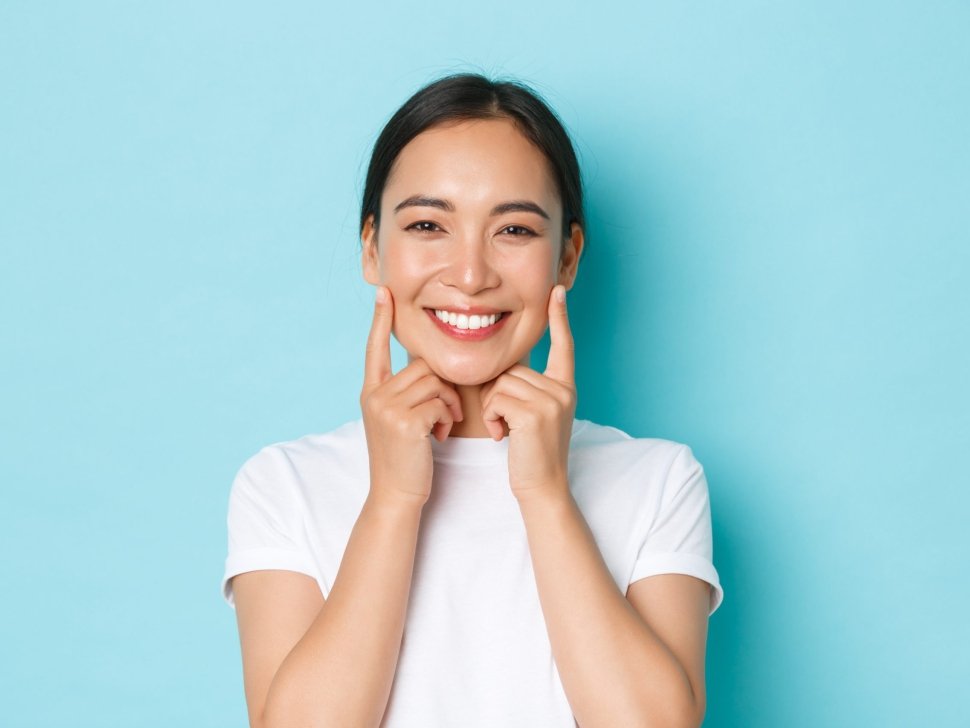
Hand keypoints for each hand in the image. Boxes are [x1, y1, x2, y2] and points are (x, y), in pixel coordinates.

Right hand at [359, 286, 463, 505]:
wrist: (396, 494)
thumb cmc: (405, 458)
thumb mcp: (397, 420)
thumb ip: (405, 393)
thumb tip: (427, 369)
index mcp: (371, 391)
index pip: (375, 347)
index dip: (381, 319)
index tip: (384, 292)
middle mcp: (374, 395)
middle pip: (421, 365)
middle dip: (442, 387)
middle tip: (445, 415)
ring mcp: (387, 407)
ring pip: (434, 382)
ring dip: (448, 403)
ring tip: (443, 425)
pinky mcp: (404, 422)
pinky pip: (440, 401)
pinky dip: (447, 417)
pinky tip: (439, 436)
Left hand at [480, 284, 576, 499]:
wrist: (542, 488)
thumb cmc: (531, 454)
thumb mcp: (535, 416)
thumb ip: (526, 390)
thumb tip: (502, 370)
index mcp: (564, 387)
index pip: (563, 346)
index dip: (560, 318)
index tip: (557, 290)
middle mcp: (563, 390)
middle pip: (513, 369)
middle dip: (498, 394)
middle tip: (506, 423)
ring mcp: (552, 400)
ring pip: (501, 383)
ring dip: (492, 408)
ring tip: (506, 431)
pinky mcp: (536, 414)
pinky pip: (497, 399)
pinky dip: (492, 417)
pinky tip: (504, 437)